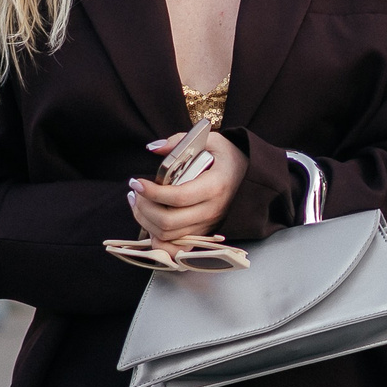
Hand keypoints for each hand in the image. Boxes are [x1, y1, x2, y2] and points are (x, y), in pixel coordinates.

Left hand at [129, 130, 247, 249]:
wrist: (251, 176)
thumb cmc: (229, 157)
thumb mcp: (211, 140)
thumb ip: (180, 141)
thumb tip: (153, 148)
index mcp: (215, 187)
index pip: (178, 197)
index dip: (153, 193)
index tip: (137, 182)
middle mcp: (211, 211)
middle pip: (168, 222)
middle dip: (143, 209)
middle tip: (135, 192)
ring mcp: (207, 226)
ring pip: (167, 236)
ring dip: (145, 221)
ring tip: (138, 201)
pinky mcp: (202, 234)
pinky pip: (174, 246)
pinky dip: (156, 237)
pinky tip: (149, 220)